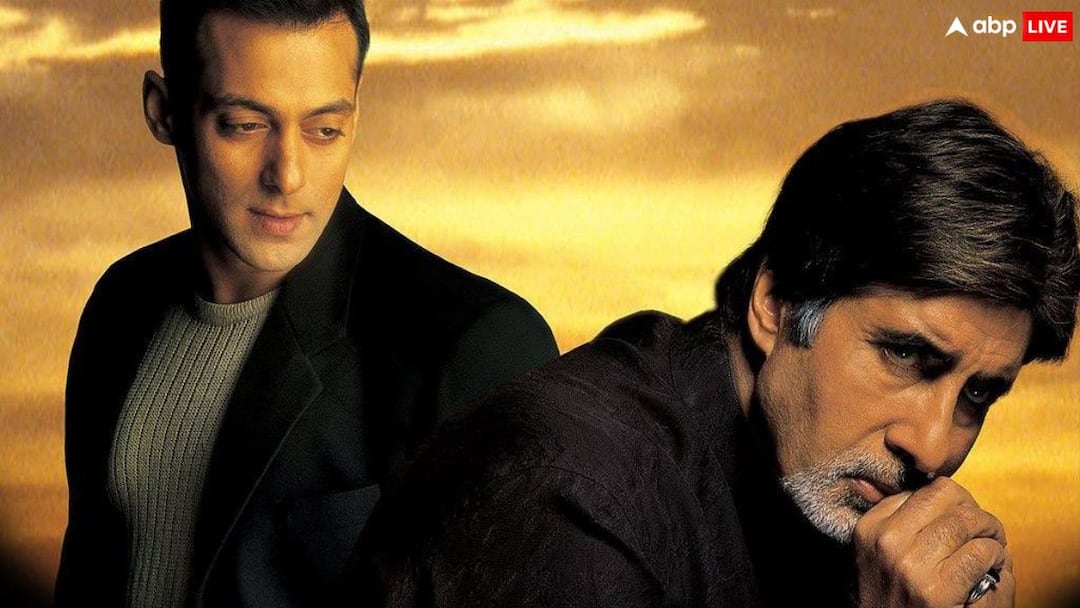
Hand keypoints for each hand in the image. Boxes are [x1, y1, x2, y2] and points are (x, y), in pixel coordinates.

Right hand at [853, 476, 1014, 606]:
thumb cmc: (892, 599)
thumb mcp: (877, 553)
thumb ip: (896, 520)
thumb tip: (929, 484)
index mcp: (869, 528)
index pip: (922, 490)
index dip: (952, 501)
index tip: (963, 516)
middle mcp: (886, 541)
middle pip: (947, 496)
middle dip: (975, 509)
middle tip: (986, 528)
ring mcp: (910, 564)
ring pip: (966, 521)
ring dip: (991, 531)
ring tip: (993, 545)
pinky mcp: (937, 590)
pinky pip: (981, 552)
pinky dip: (997, 557)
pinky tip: (993, 567)